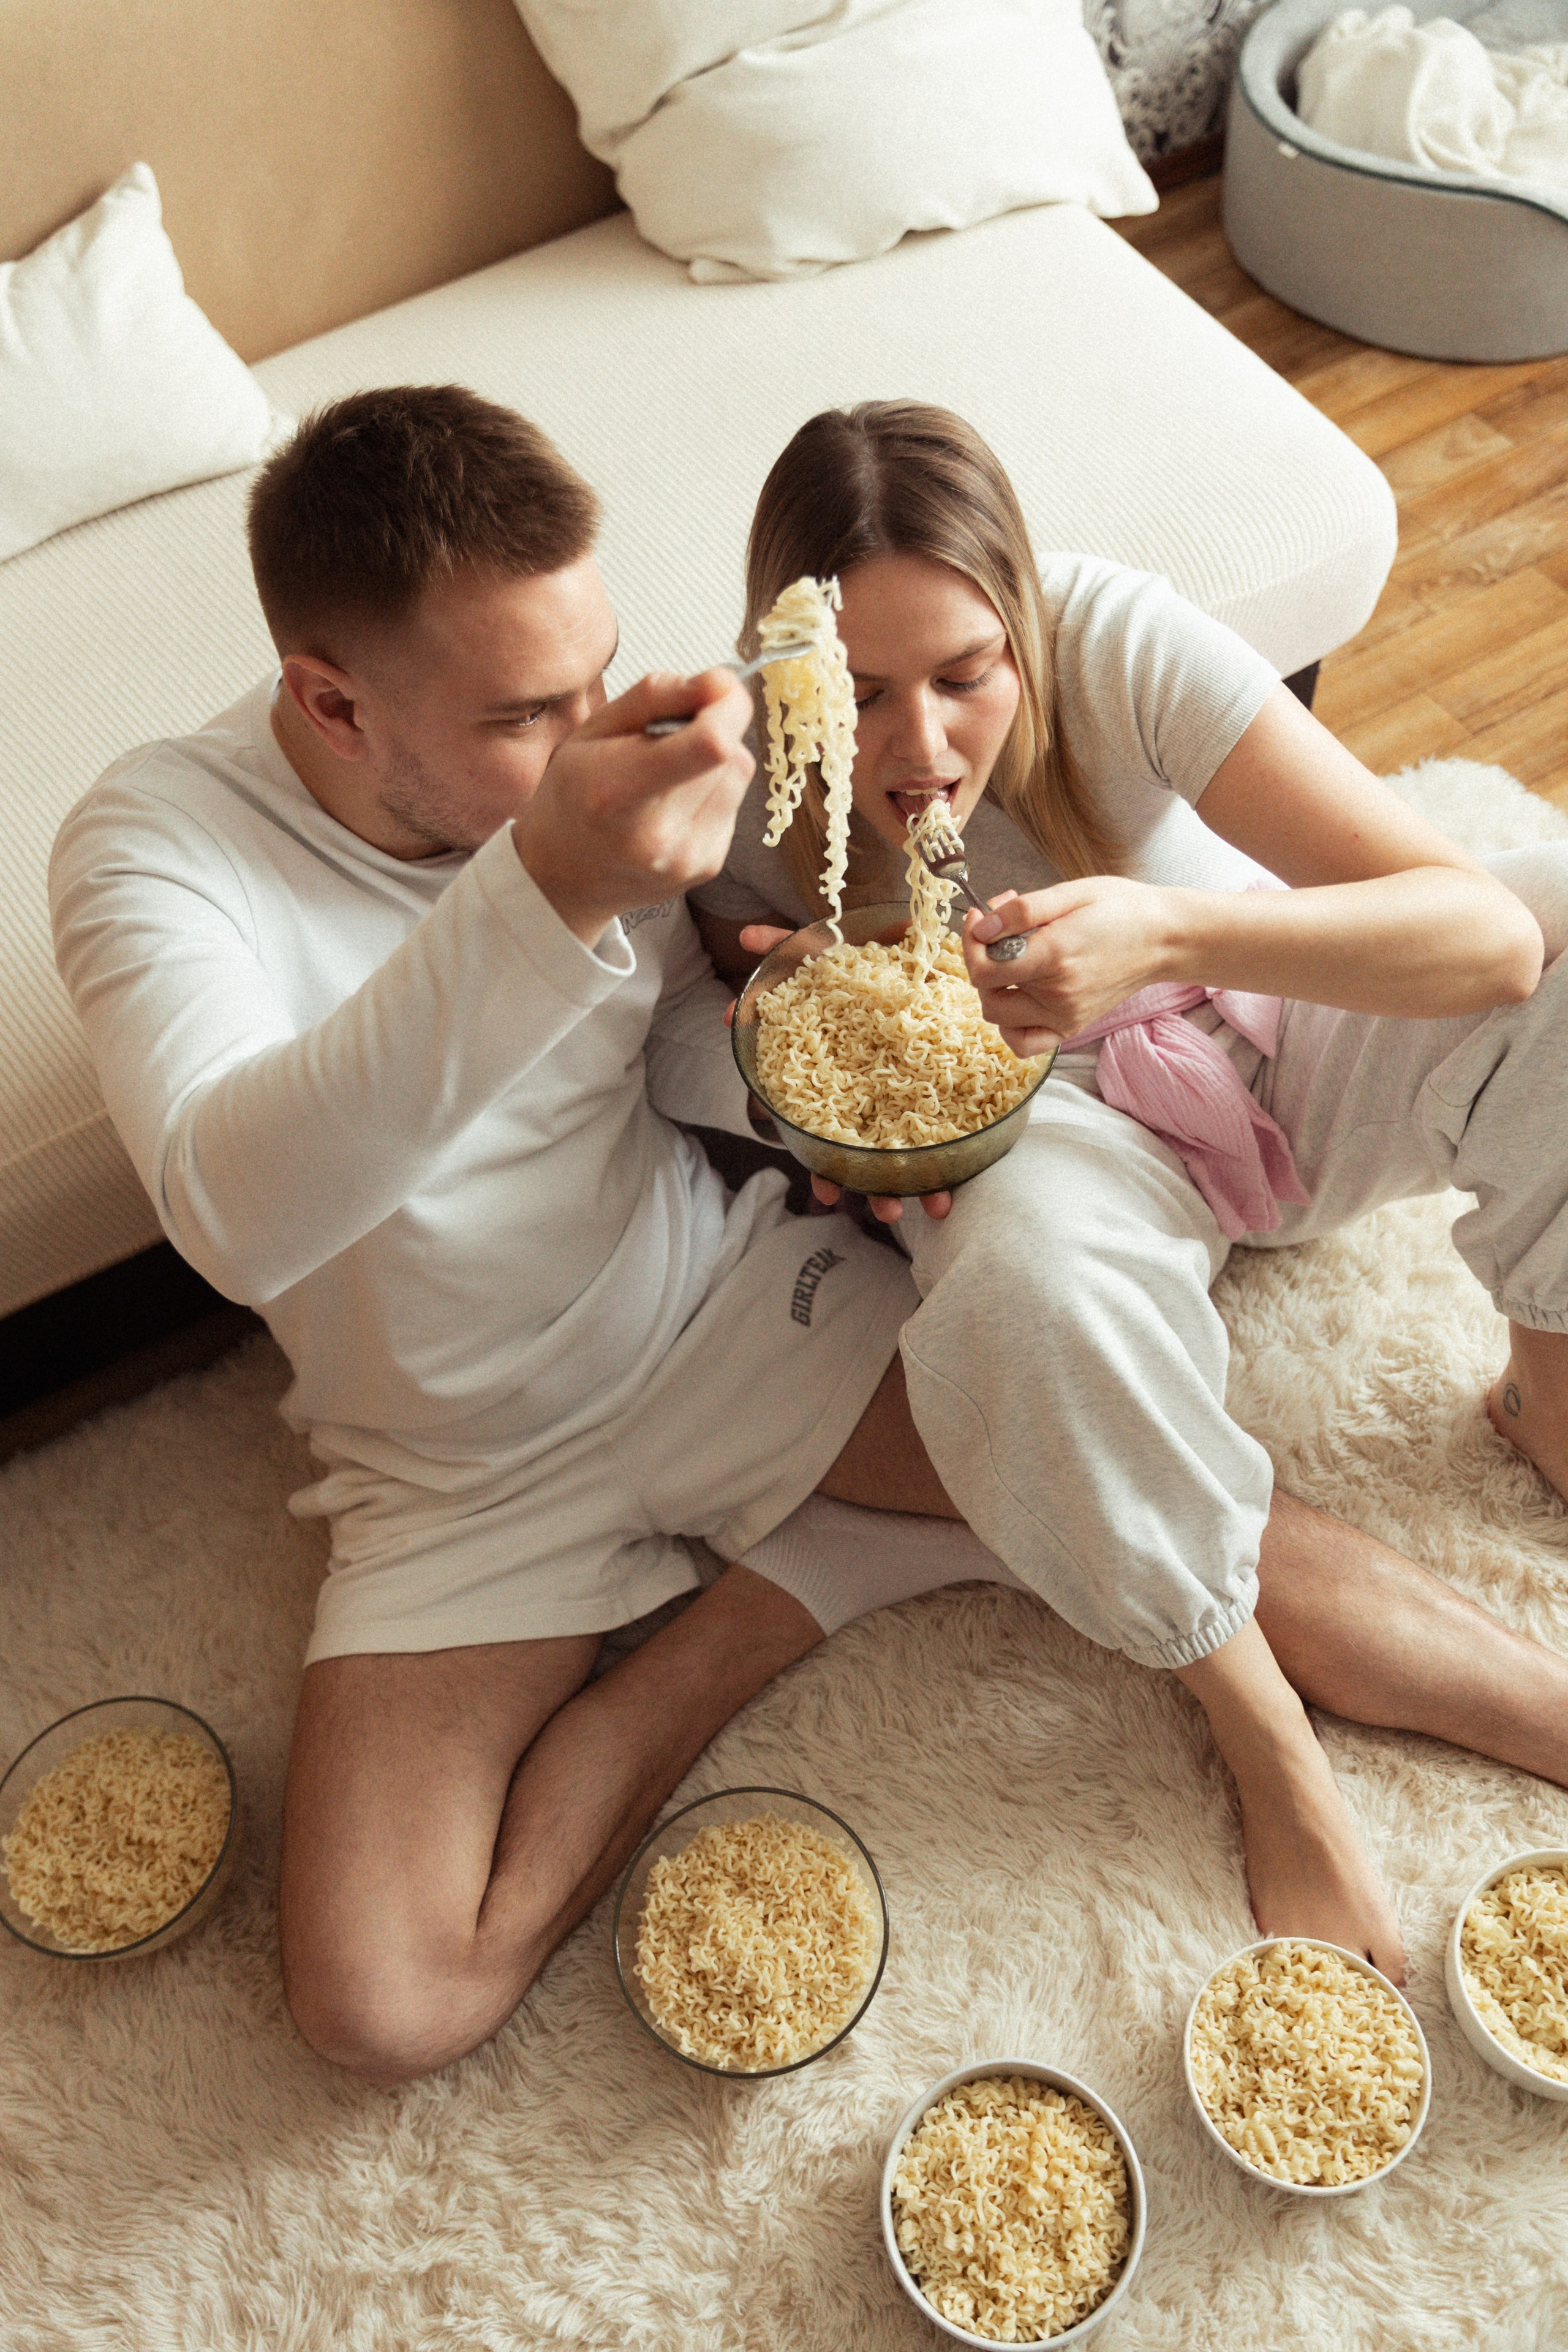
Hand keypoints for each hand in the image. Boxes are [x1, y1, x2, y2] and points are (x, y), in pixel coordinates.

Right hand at [512, 670, 754, 943]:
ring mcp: (687, 858)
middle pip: (731, 754)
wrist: (564, 876)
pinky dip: (712, 791)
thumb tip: (720, 682)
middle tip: (671, 736)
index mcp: (618, 792)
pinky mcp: (708, 866)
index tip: (717, 688)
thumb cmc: (573, 796)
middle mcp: (659, 835)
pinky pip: (733, 804)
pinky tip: (674, 803)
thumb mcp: (593, 729)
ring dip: (715, 761)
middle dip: (714, 728)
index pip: (711, 744)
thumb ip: (656, 696)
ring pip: (739, 776)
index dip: (729, 705)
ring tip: (669, 774)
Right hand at [724, 925, 950, 1221]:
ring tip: (938, 1206)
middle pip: (871, 1159)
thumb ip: (785, 951)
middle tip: (889, 1211)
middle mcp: (870, 1102)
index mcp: (839, 1085)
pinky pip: (952, 1136)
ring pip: (913, 1156)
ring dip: (924, 1186)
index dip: (826, 1172)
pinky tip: (958, 1187)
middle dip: (876, 1190)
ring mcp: (907, 1103)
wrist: (910, 957)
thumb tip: (748, 941)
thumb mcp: (822, 959)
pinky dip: (956, 1165)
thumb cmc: (855, 971)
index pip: (827, 1138)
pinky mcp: (948, 1095)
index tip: (830, 1195)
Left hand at [963, 877, 1176, 1055]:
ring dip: (993, 988)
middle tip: (999, 929)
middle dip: (980, 959)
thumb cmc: (1120, 908)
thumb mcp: (1070, 892)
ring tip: (1012, 959)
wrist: (1163, 937)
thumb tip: (982, 927)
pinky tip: (1017, 996)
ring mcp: (1065, 1017)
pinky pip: (1024, 1043)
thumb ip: (1021, 911)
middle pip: (986, 993)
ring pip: (999, 1017)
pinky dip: (1011, 1026)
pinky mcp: (1071, 1027)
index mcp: (1055, 957)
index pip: (983, 970)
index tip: (980, 917)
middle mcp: (1058, 995)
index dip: (970, 943)